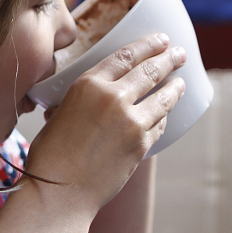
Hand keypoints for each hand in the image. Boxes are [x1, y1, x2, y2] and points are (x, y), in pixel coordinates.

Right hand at [26, 33, 185, 214]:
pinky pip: (159, 125)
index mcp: (88, 84)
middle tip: (181, 54)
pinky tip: (165, 115)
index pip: (127, 55)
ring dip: (175, 88)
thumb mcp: (58, 114)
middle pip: (151, 71)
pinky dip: (163, 118)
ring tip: (181, 83)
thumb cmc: (50, 155)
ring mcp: (131, 123)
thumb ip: (80, 100)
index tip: (162, 40)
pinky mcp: (141, 146)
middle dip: (170, 59)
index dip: (148, 44)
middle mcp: (113, 98)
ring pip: (163, 98)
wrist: (60, 192)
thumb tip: (90, 99)